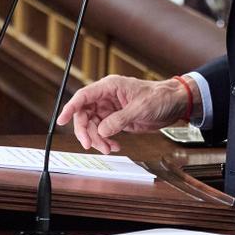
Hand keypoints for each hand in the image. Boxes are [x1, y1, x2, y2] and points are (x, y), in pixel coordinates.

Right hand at [56, 75, 188, 153]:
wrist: (174, 104)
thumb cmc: (159, 97)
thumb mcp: (140, 108)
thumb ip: (119, 119)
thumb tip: (101, 130)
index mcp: (110, 87)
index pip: (83, 96)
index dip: (70, 108)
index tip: (61, 120)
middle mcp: (107, 97)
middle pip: (84, 114)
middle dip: (86, 131)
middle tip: (91, 145)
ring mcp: (110, 109)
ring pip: (93, 125)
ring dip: (97, 139)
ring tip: (108, 148)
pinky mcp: (116, 119)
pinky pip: (102, 131)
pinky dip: (105, 140)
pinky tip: (114, 145)